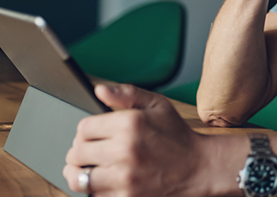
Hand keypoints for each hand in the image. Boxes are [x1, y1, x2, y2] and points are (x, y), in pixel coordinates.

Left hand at [63, 84, 208, 196]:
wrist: (200, 169)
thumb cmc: (178, 137)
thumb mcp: (158, 105)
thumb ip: (127, 94)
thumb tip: (99, 90)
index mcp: (130, 124)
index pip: (83, 128)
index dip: (86, 131)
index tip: (93, 135)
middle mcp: (125, 150)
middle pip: (76, 153)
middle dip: (80, 152)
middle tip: (91, 153)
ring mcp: (125, 178)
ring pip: (78, 178)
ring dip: (80, 174)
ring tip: (89, 170)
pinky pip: (93, 196)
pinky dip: (96, 190)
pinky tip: (107, 182)